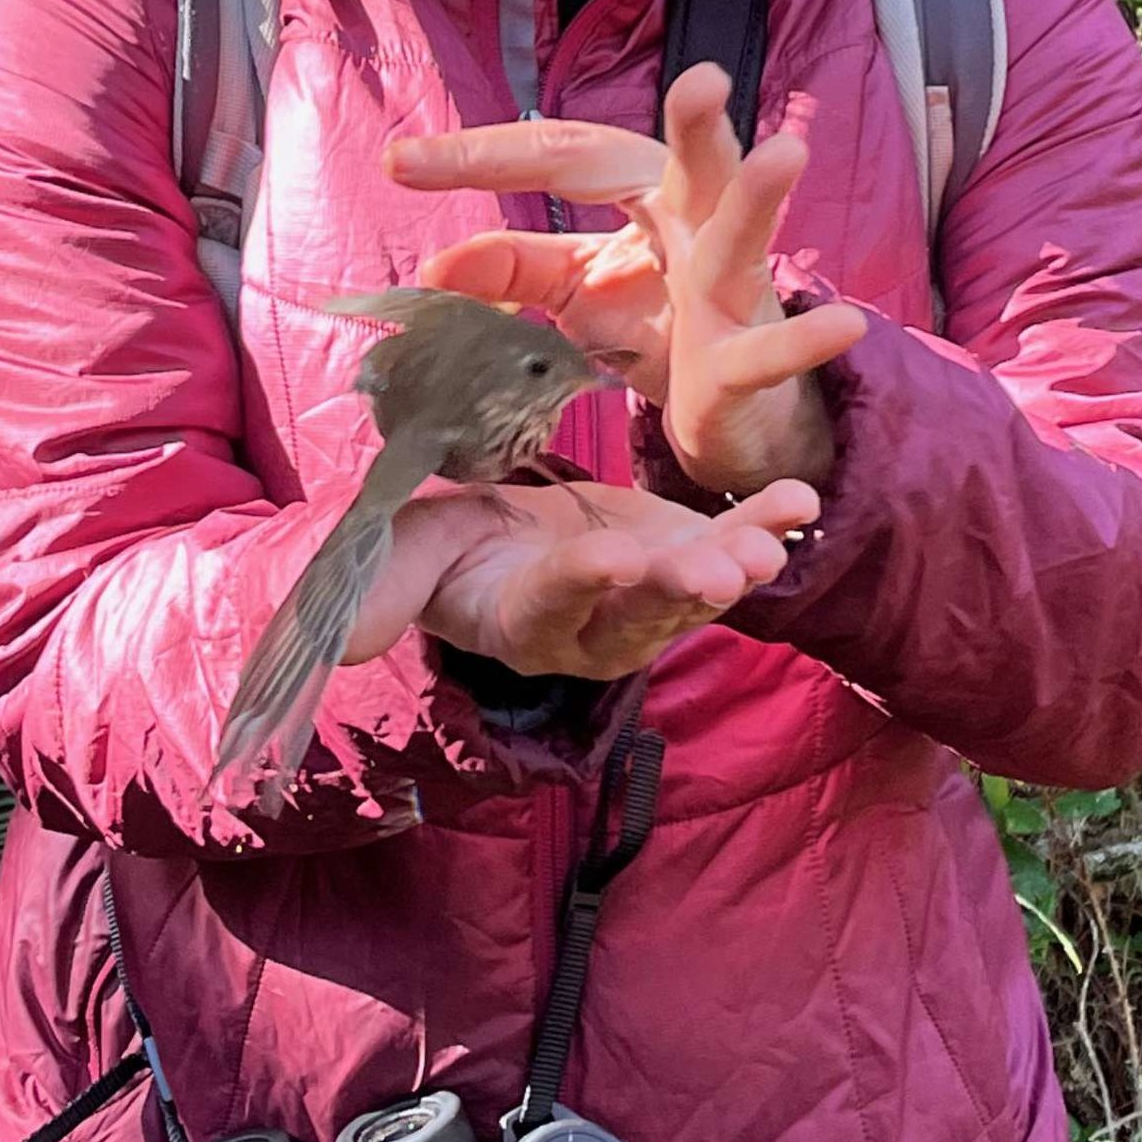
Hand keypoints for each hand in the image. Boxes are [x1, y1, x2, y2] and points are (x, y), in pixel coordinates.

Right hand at [348, 477, 819, 680]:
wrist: (496, 540)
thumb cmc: (440, 551)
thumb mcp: (399, 561)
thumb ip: (378, 593)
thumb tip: (338, 639)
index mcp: (523, 620)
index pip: (554, 606)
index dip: (583, 586)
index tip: (613, 560)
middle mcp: (595, 626)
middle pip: (640, 617)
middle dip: (679, 594)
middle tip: (720, 572)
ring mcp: (647, 598)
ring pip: (695, 592)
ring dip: (738, 565)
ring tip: (774, 543)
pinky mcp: (681, 557)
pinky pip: (731, 548)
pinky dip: (767, 524)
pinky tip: (802, 501)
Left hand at [384, 64, 866, 495]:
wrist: (731, 410)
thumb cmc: (660, 327)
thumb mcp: (577, 291)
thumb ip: (512, 269)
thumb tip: (437, 263)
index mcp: (646, 196)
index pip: (564, 157)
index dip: (485, 157)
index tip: (402, 164)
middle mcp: (698, 228)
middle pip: (693, 164)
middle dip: (698, 123)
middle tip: (702, 78)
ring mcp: (735, 291)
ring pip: (748, 238)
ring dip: (766, 198)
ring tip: (787, 155)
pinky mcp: (753, 358)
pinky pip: (776, 350)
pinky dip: (807, 341)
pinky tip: (847, 322)